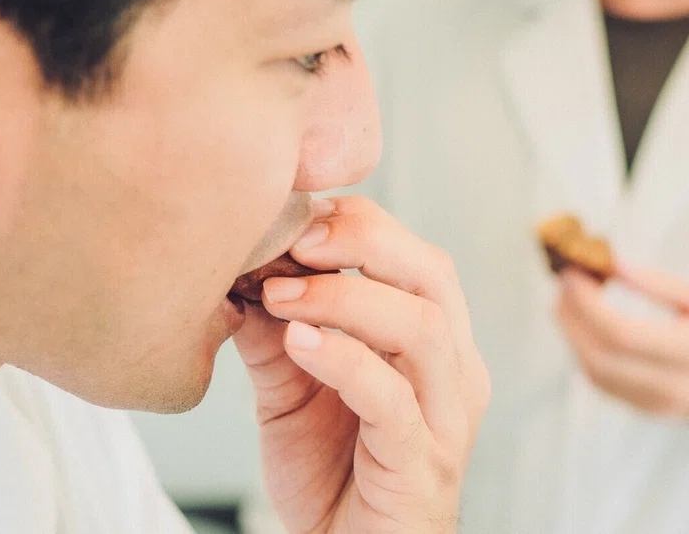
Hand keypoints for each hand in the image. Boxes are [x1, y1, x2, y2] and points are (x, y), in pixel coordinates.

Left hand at [233, 196, 489, 533]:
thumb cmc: (330, 472)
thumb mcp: (289, 387)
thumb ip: (274, 330)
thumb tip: (236, 270)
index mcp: (432, 342)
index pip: (414, 255)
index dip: (357, 223)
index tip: (292, 215)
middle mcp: (453, 371)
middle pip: (432, 274)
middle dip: (362, 241)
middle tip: (293, 240)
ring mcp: (445, 417)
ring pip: (422, 327)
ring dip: (344, 298)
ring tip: (280, 296)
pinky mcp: (422, 462)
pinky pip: (394, 399)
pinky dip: (344, 359)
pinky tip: (298, 343)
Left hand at [556, 266, 688, 455]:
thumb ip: (657, 283)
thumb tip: (610, 263)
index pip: (621, 334)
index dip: (587, 304)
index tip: (572, 274)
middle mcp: (674, 387)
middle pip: (599, 359)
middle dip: (570, 319)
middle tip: (564, 284)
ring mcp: (661, 407)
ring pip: (596, 376)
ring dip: (573, 336)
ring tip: (570, 300)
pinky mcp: (653, 413)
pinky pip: (606, 386)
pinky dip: (587, 354)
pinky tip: (586, 327)